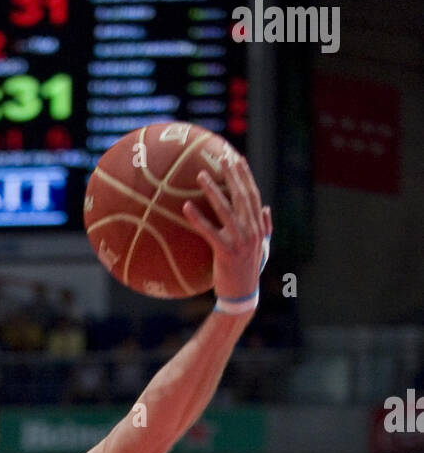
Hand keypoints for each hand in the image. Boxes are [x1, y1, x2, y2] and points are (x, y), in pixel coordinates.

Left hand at [183, 156, 270, 302]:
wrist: (242, 295)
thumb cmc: (249, 272)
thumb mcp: (262, 249)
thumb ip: (265, 227)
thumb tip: (266, 208)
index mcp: (258, 227)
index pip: (253, 195)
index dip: (246, 176)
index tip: (238, 159)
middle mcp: (251, 230)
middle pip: (241, 196)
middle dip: (232, 175)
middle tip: (221, 157)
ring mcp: (239, 241)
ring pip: (225, 209)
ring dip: (212, 190)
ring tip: (200, 175)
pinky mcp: (225, 251)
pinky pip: (208, 231)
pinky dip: (197, 218)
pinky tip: (185, 206)